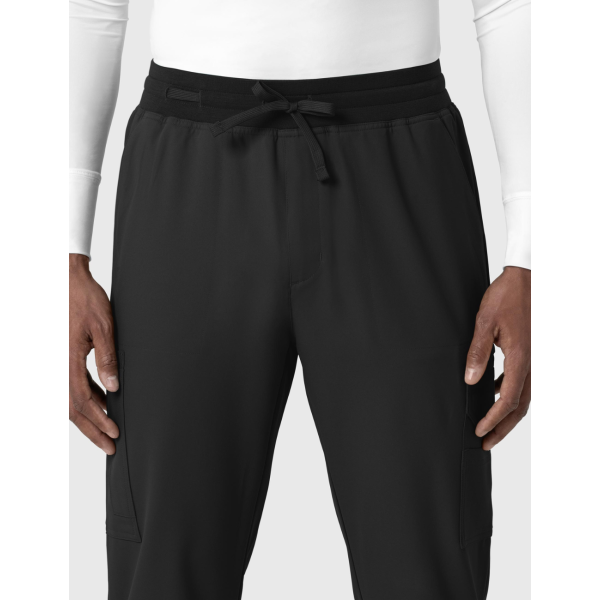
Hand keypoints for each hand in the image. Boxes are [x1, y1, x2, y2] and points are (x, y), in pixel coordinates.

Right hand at [69, 254, 119, 453]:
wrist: (66, 280)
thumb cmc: (84, 299)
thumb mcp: (104, 326)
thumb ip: (108, 357)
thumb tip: (113, 388)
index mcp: (67, 360)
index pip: (82, 401)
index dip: (98, 421)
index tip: (114, 434)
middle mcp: (57, 365)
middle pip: (72, 408)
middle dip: (92, 429)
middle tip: (109, 446)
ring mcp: (57, 362)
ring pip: (70, 400)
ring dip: (88, 416)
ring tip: (107, 429)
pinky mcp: (61, 358)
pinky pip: (71, 385)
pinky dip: (85, 398)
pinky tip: (101, 402)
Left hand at [465, 266, 530, 449]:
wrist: (525, 278)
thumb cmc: (506, 296)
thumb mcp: (484, 323)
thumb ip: (477, 353)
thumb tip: (470, 380)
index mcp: (521, 358)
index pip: (508, 399)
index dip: (493, 419)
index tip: (479, 431)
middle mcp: (532, 363)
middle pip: (520, 406)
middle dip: (503, 427)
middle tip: (486, 442)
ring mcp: (534, 358)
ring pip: (523, 395)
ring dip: (507, 413)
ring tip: (489, 424)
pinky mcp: (530, 352)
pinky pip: (522, 380)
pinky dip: (509, 392)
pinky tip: (493, 391)